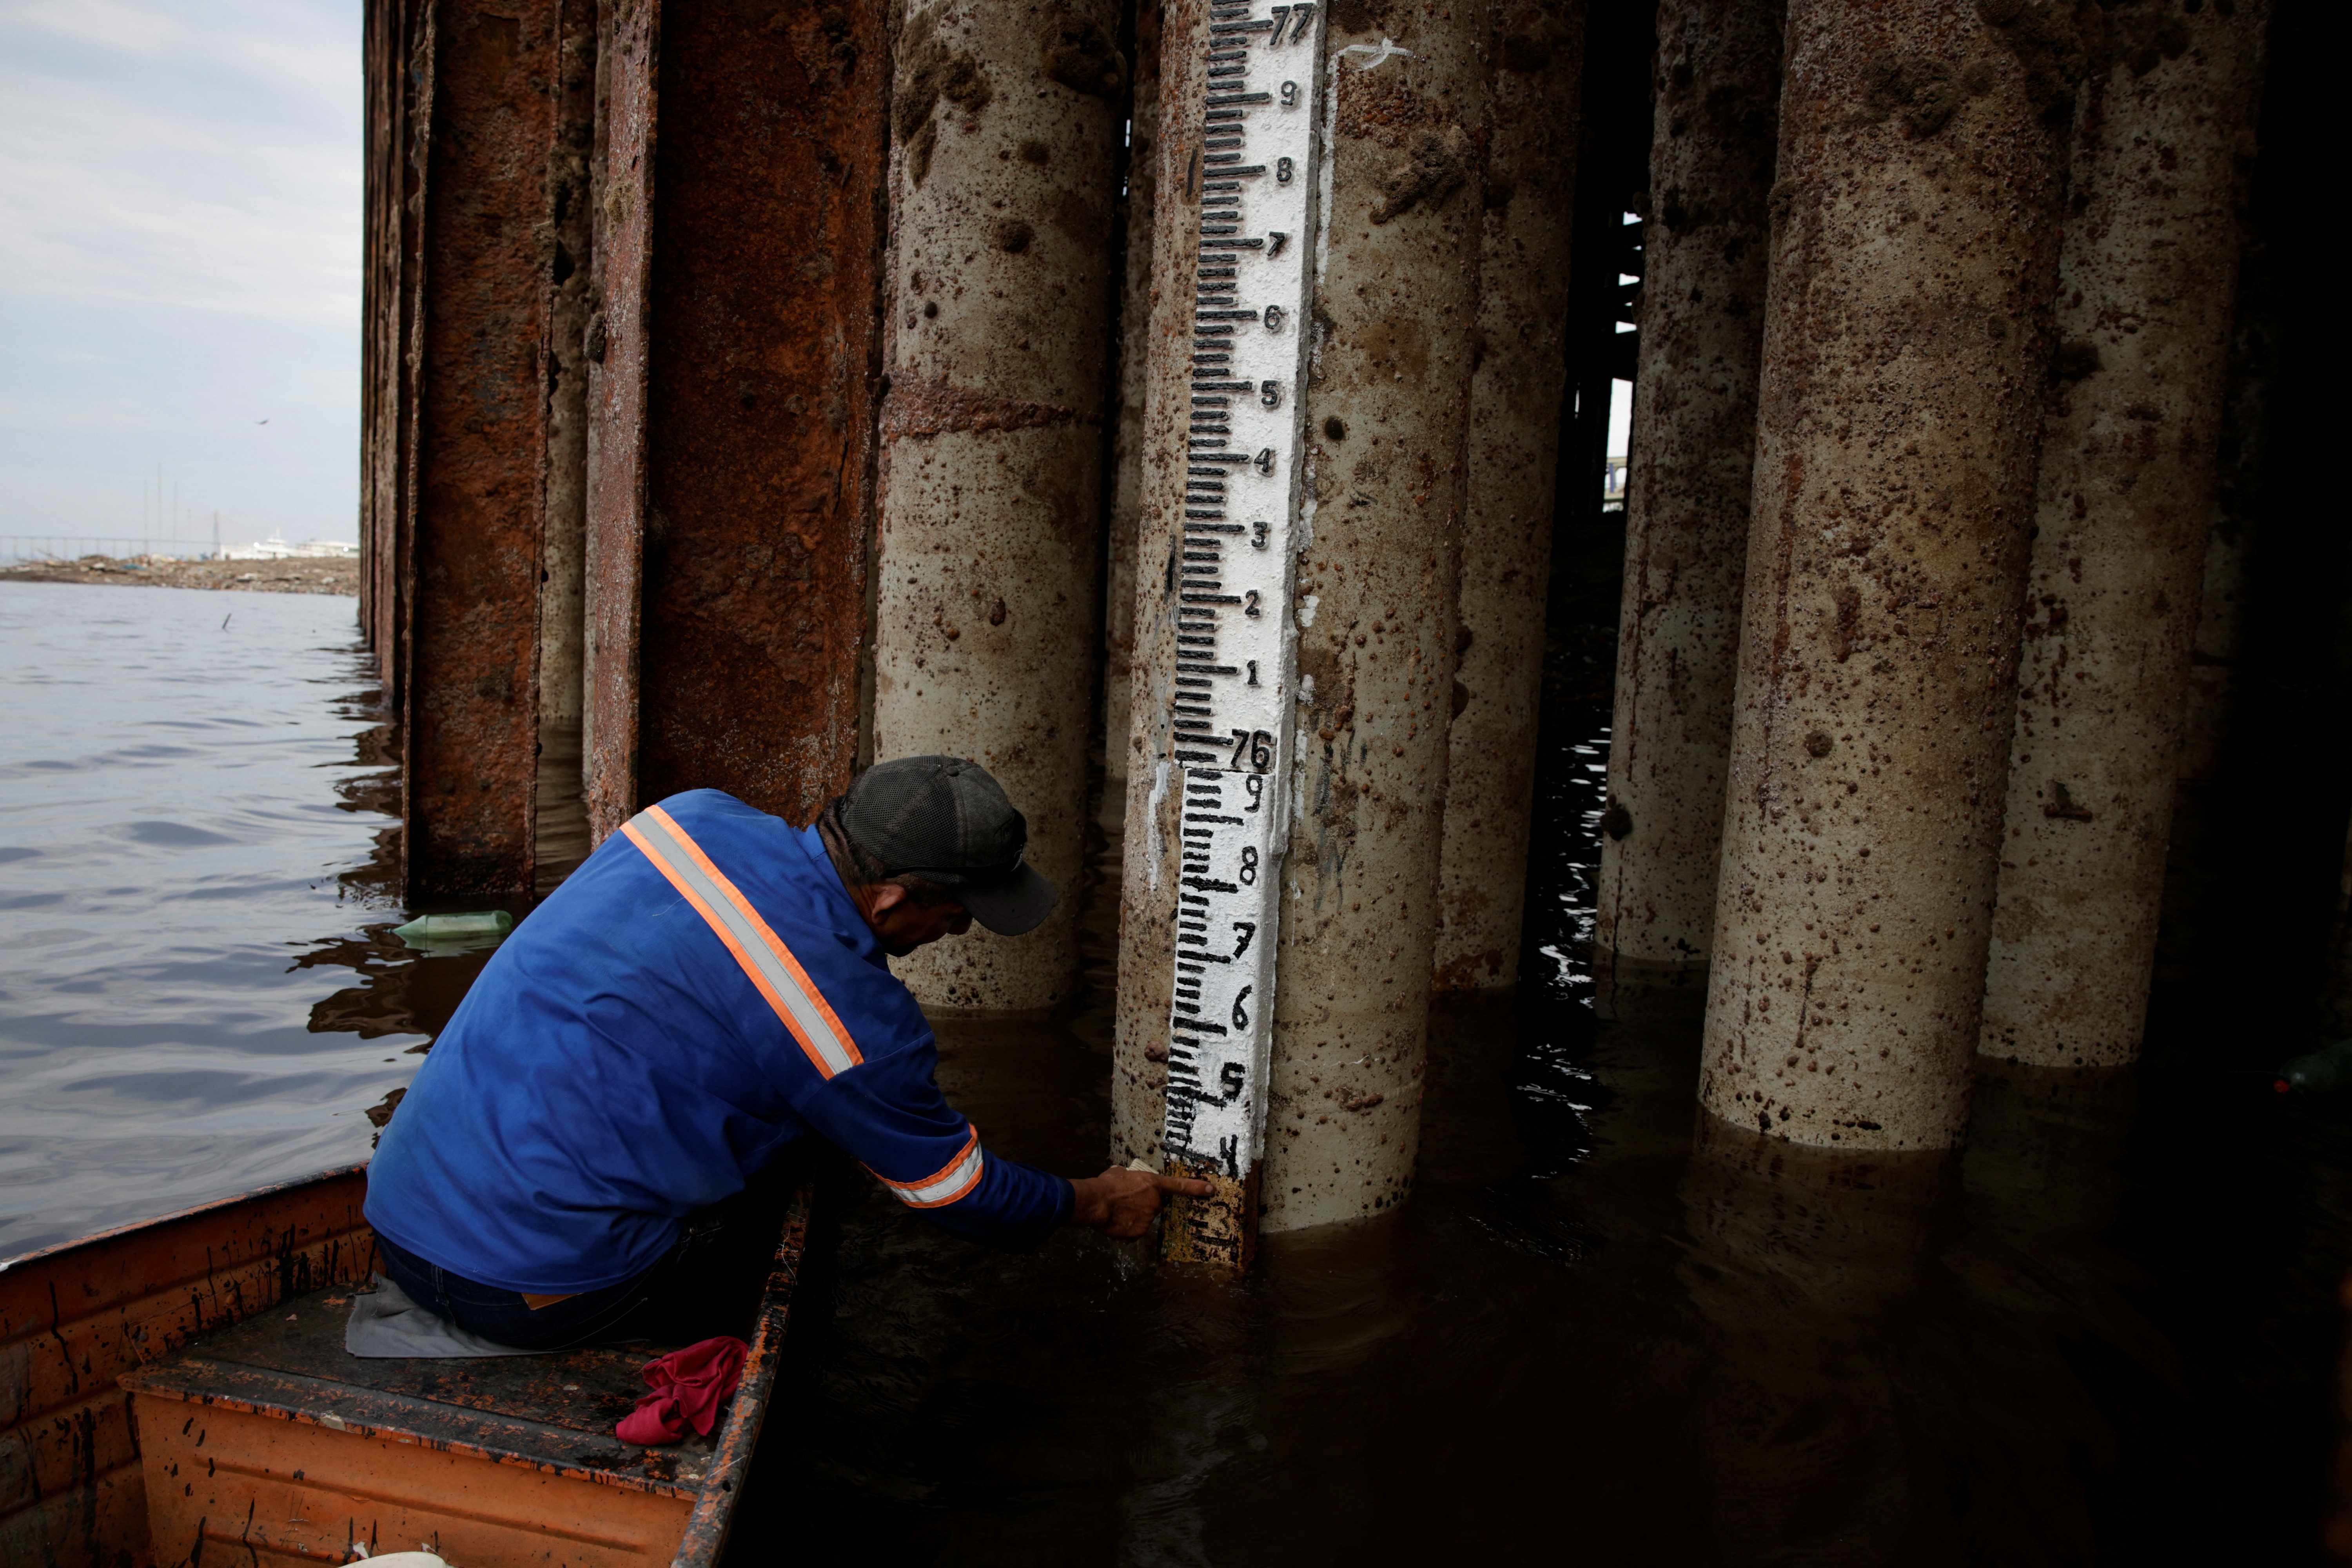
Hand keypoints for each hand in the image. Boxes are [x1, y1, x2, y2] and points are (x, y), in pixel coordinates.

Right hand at [1069, 1166, 1214, 1238]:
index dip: (1196, 1188)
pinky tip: (1114, 1222)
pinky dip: (1124, 1229)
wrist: (1097, 1201)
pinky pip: (1133, 1232)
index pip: (1179, 1186)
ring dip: (1131, 1217)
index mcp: (1152, 1184)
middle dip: (1140, 1206)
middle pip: (1153, 1206)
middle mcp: (1154, 1202)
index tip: (1210, 1189)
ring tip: (1115, 1211)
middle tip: (1123, 1202)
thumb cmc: (1106, 1185)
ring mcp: (1148, 1218)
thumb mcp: (1119, 1173)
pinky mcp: (1139, 1232)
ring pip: (1142, 1220)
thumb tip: (1123, 1178)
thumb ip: (1128, 1178)